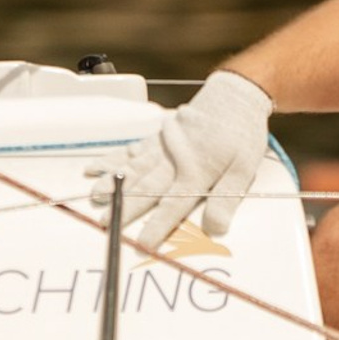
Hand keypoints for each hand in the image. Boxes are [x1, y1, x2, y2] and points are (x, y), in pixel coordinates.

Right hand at [92, 70, 274, 248]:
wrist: (234, 95)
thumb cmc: (240, 135)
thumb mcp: (244, 169)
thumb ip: (226, 200)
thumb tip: (216, 228)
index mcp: (195, 172)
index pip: (174, 205)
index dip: (159, 226)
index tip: (144, 244)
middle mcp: (173, 160)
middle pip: (146, 188)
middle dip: (125, 207)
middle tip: (105, 223)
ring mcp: (162, 146)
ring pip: (132, 167)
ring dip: (112, 182)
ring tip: (94, 195)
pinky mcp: (157, 136)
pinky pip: (131, 149)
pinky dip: (113, 159)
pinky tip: (96, 167)